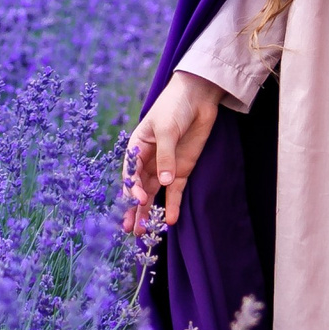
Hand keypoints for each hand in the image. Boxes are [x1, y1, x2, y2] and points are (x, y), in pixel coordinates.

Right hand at [125, 71, 221, 235]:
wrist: (198, 96)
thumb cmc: (174, 106)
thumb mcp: (166, 128)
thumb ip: (165, 156)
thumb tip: (163, 182)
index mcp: (137, 147)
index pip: (131, 173)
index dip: (133, 188)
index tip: (139, 199)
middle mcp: (148, 160)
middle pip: (139, 189)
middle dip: (134, 209)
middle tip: (130, 230)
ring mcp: (165, 167)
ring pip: (154, 194)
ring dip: (149, 212)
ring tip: (144, 233)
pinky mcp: (182, 170)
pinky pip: (175, 192)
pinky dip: (172, 205)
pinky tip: (170, 220)